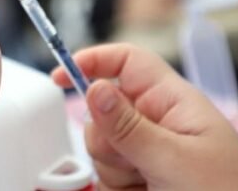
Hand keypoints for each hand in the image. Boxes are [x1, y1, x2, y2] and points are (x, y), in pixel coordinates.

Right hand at [52, 44, 237, 190]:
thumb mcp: (176, 159)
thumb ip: (129, 127)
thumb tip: (93, 87)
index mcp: (173, 101)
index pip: (127, 62)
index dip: (93, 60)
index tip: (61, 77)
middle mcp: (158, 122)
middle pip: (103, 111)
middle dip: (107, 139)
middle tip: (134, 161)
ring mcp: (150, 153)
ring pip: (102, 149)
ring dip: (115, 171)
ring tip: (148, 186)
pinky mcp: (142, 179)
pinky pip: (107, 179)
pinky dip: (117, 190)